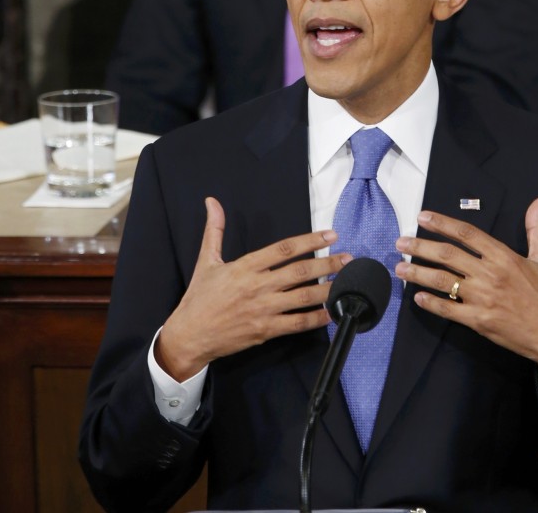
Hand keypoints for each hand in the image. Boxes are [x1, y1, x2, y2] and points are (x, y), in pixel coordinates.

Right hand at [156, 197, 349, 380]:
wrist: (189, 335)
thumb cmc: (199, 299)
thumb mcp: (207, 261)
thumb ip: (215, 231)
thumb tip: (212, 202)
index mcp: (245, 267)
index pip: (284, 249)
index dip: (310, 240)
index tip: (330, 235)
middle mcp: (257, 286)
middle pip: (300, 272)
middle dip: (328, 264)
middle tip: (349, 258)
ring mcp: (263, 309)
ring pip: (303, 297)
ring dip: (328, 289)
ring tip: (348, 282)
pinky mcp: (266, 330)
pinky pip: (296, 323)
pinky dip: (316, 318)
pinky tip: (331, 313)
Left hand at [395, 198, 537, 382]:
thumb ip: (535, 230)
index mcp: (504, 256)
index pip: (467, 234)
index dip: (442, 223)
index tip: (422, 217)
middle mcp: (489, 274)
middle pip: (447, 254)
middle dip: (420, 246)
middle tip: (400, 243)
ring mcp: (482, 298)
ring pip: (443, 281)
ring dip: (418, 273)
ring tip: (399, 268)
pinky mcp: (478, 320)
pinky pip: (448, 309)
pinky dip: (430, 303)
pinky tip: (417, 296)